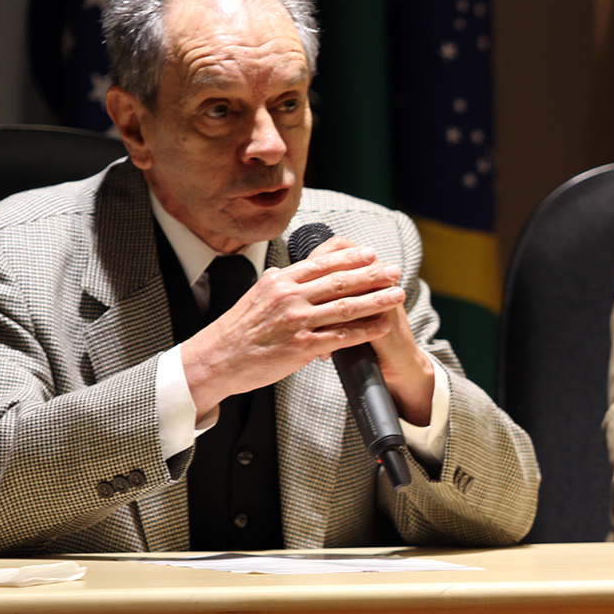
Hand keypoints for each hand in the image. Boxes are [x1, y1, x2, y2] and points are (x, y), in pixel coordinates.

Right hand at [181, 234, 430, 418]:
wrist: (216, 360)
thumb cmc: (237, 330)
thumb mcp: (256, 296)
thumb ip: (278, 283)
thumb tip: (291, 270)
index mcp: (279, 281)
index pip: (321, 264)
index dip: (349, 258)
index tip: (370, 253)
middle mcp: (289, 297)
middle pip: (339, 282)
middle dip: (372, 275)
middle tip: (394, 270)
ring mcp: (295, 322)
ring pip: (345, 307)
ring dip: (376, 300)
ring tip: (397, 294)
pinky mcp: (300, 347)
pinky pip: (340, 337)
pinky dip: (364, 331)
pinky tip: (382, 326)